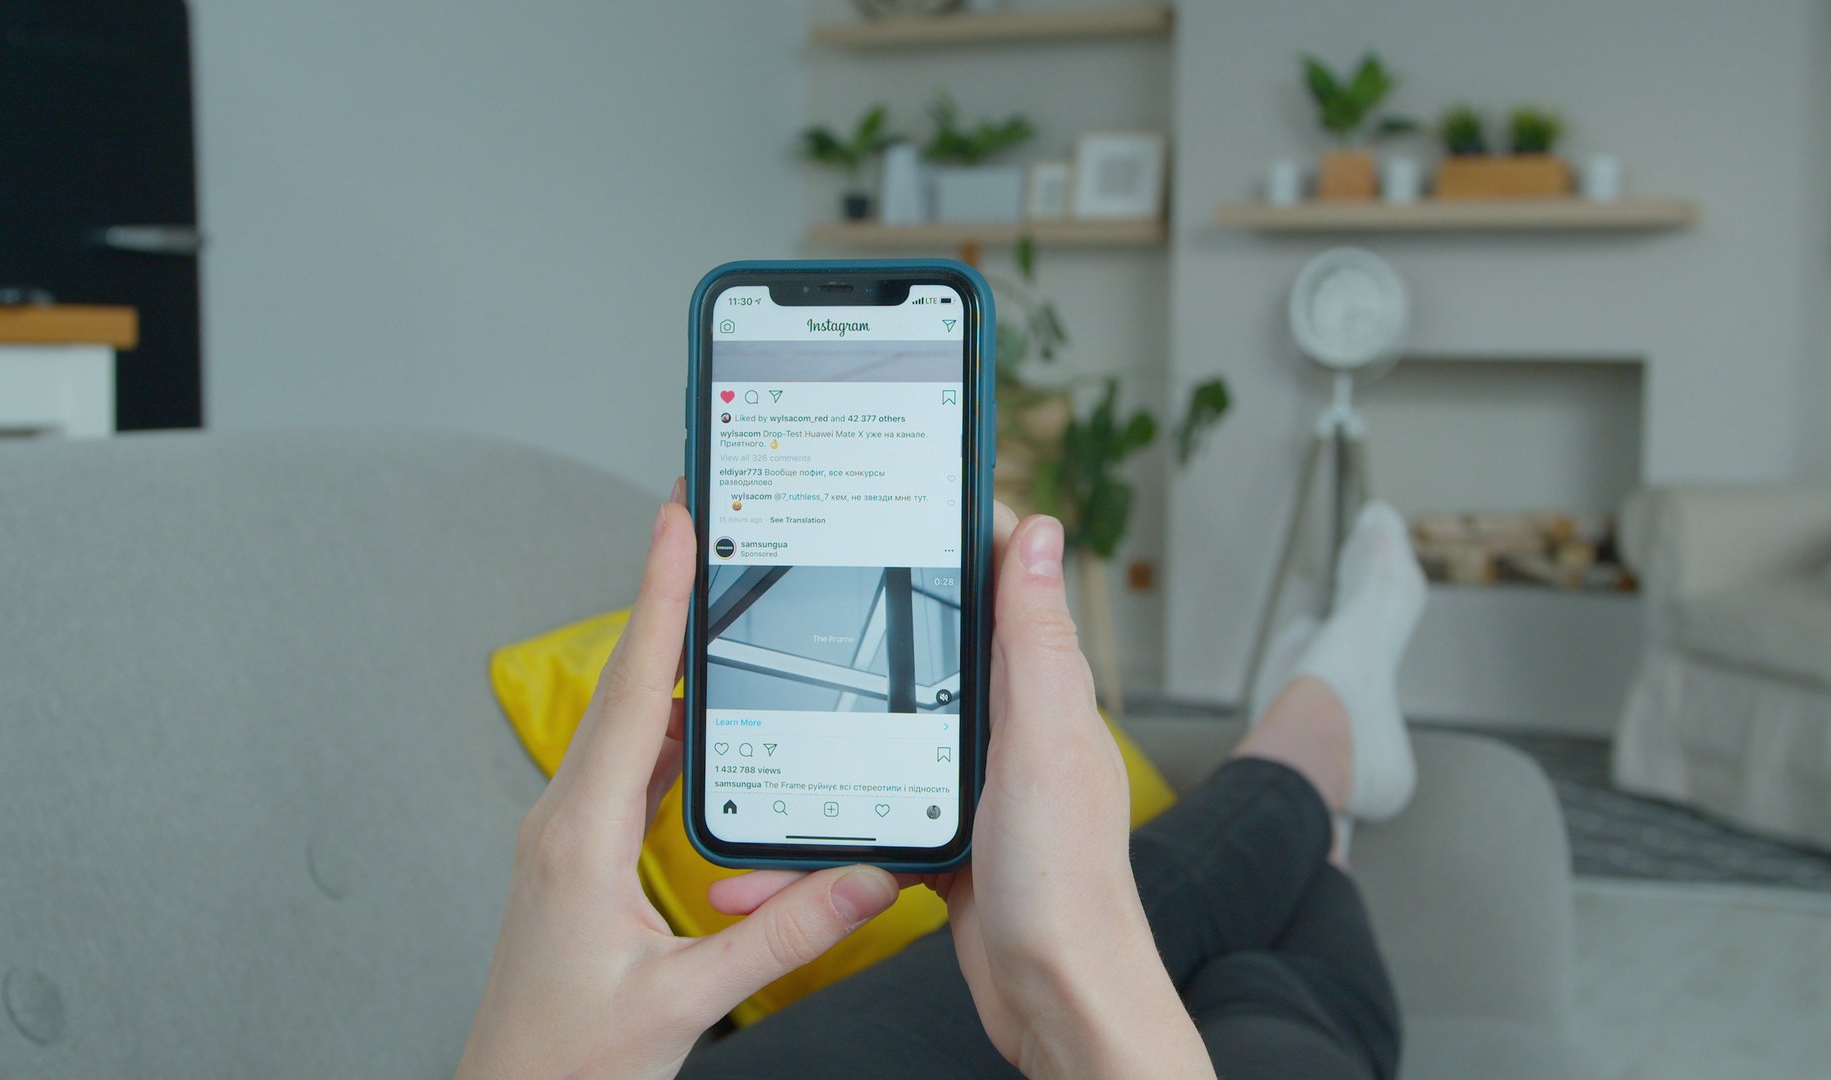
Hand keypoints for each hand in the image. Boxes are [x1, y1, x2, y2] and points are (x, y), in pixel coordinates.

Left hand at [456, 491, 899, 1079]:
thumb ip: (782, 933)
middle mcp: (563, 822)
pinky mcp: (578, 860)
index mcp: (580, 838)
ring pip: (623, 727)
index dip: (657, 601)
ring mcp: (566, 838)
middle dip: (662, 601)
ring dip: (663, 662)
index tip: (675, 524)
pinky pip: (625, 771)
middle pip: (623, 688)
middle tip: (697, 527)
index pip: (631, 695)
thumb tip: (865, 877)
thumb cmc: (568, 1064)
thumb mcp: (687, 1000)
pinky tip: (698, 721)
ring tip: (708, 601)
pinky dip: (665, 728)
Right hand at [715, 505, 1212, 1079]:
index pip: (1000, 587)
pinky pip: (868, 819)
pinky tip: (775, 856)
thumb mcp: (1041, 743)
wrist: (1057, 1004)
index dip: (957, 534)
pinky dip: (820, 837)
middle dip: (864, 633)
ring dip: (824, 748)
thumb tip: (1040, 532)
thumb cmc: (1068, 889)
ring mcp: (975, 790)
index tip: (903, 492)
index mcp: (1040, 694)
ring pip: (883, 744)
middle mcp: (1010, 734)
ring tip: (762, 737)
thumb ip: (1033, 643)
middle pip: (928, 657)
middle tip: (801, 593)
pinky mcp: (943, 844)